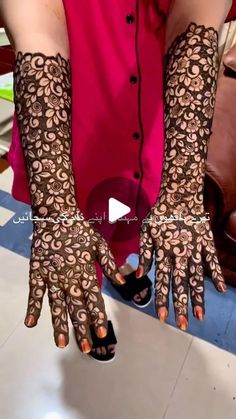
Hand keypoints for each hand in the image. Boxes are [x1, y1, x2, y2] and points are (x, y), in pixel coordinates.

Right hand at [25, 213, 123, 349]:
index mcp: (85, 270)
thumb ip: (109, 264)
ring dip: (59, 324)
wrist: (56, 215)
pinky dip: (32, 307)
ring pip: (56, 304)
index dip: (97, 316)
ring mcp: (52, 275)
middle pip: (76, 306)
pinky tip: (30, 323)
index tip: (101, 334)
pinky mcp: (37, 271)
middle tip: (85, 348)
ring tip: (62, 343)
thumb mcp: (99, 244)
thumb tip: (123, 281)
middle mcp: (69, 277)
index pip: (93, 299)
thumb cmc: (79, 229)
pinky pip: (34, 291)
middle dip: (81, 328)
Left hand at [136, 203, 226, 329]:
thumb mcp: (146, 232)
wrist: (179, 196)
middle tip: (182, 325)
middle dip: (180, 306)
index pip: (162, 282)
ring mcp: (195, 249)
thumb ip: (144, 254)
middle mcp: (180, 254)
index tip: (162, 318)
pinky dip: (216, 274)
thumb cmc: (159, 215)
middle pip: (180, 284)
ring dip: (198, 297)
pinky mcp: (206, 242)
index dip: (162, 300)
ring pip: (197, 277)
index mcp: (164, 253)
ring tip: (200, 316)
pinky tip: (220, 290)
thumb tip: (139, 275)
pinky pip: (212, 260)